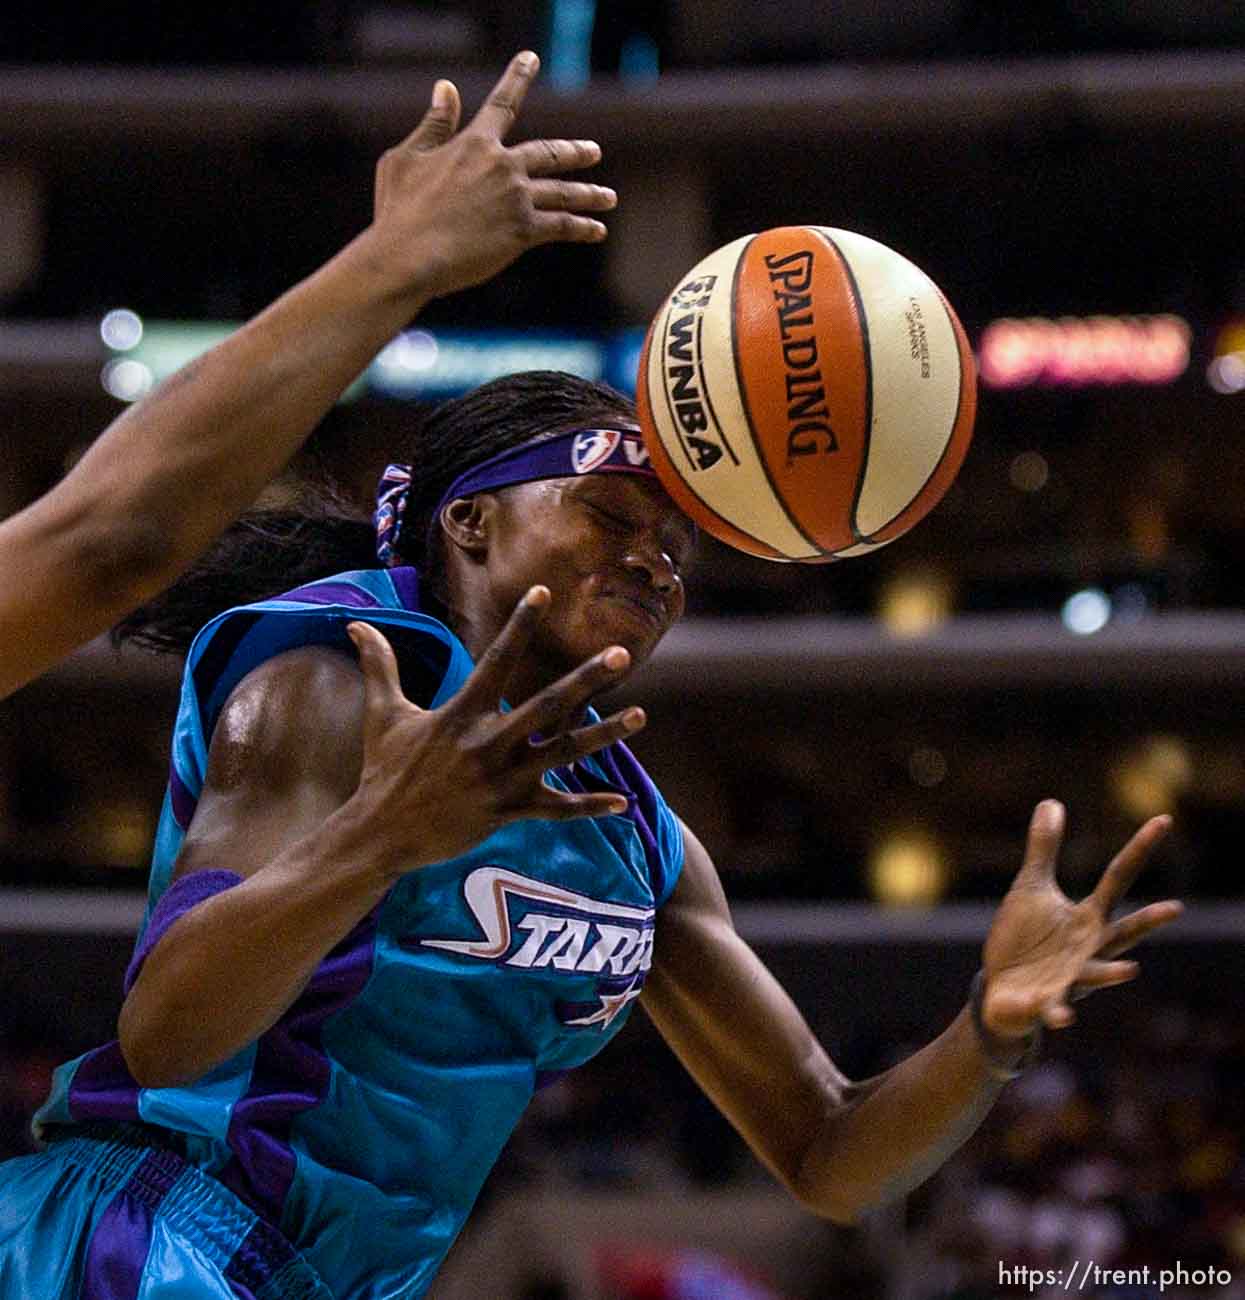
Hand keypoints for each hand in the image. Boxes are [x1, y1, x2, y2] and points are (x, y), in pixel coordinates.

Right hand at [344, 586, 644, 874]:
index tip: (544, 592)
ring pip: (564, 753)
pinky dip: (588, 806)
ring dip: (605, 735)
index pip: (498, 659)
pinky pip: (556, 810)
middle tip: (621, 653)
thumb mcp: (382, 714)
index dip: (521, 624)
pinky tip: (622, 803)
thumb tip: (356, 623)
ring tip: (640, 715)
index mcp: (461, 714)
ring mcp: (501, 780)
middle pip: (547, 705)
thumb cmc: (383, 770)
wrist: (380, 833)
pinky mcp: (507, 813)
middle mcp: (488, 743)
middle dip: (586, 678)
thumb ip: (379, 665)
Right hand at [366, 50, 615, 301]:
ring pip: (564, 192)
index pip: (502, 103)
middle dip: (575, 153)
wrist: (410, 256)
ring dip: (589, 194)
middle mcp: (503, 165)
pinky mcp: (523, 231)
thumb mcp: (406, 158)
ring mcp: (516, 198)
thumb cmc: (400, 211)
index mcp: (474, 144)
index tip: (531, 59)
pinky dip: (583, 227)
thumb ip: (434, 125)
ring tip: (608, 197)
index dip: (517, 78)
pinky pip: (562, 226)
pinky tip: (598, 230)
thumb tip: (445, 88)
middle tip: (594, 152)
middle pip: (549, 153)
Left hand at [979, 800, 1182, 1039]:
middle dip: (1147, 921)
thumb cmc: (1025, 937)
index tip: (1164, 819)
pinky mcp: (1045, 1002)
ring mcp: (1070, 977)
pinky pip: (1053, 1008)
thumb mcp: (1032, 887)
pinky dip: (1056, 1012)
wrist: (1004, 990)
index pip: (1118, 877)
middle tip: (1174, 907)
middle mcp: (1087, 948)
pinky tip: (1062, 1017)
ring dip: (1109, 974)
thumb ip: (1044, 848)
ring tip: (1129, 970)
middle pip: (1121, 932)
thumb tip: (1052, 801)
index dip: (1140, 848)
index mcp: (1086, 917)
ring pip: (1095, 976)